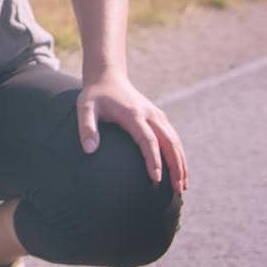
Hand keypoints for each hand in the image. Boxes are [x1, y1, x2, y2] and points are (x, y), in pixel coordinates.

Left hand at [77, 72, 188, 193]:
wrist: (108, 77)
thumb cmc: (95, 96)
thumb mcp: (85, 108)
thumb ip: (87, 127)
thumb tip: (89, 150)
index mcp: (133, 114)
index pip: (148, 140)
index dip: (153, 159)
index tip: (156, 179)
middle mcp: (150, 115)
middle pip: (169, 143)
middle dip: (175, 167)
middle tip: (177, 190)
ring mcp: (157, 116)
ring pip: (175, 142)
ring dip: (181, 163)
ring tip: (182, 187)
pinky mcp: (159, 118)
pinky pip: (173, 138)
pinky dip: (179, 155)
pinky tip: (179, 172)